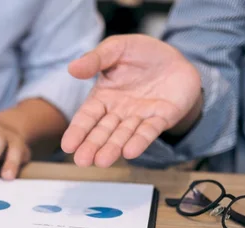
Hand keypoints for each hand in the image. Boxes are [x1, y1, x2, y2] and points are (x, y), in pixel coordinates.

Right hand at [61, 34, 201, 166]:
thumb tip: (72, 68)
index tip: (67, 146)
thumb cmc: (142, 54)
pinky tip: (130, 152)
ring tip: (102, 161)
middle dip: (92, 146)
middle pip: (103, 132)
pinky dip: (140, 141)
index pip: (87, 117)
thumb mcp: (117, 48)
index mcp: (103, 97)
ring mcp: (140, 117)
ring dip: (113, 148)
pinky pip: (149, 131)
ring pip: (123, 135)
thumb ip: (96, 58)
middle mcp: (119, 112)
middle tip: (82, 161)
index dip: (77, 131)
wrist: (177, 58)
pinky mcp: (162, 118)